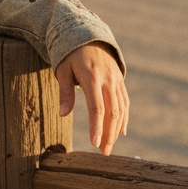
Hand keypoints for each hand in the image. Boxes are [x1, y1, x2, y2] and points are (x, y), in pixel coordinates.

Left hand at [56, 41, 128, 155]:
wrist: (89, 36)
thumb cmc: (70, 55)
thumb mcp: (62, 69)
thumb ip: (65, 92)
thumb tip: (63, 114)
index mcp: (92, 77)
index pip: (96, 107)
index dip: (96, 126)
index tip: (94, 143)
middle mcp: (108, 80)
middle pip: (112, 112)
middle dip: (108, 134)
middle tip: (103, 152)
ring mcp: (117, 80)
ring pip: (121, 109)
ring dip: (116, 130)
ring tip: (109, 147)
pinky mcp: (120, 81)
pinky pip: (124, 102)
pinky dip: (124, 118)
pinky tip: (120, 131)